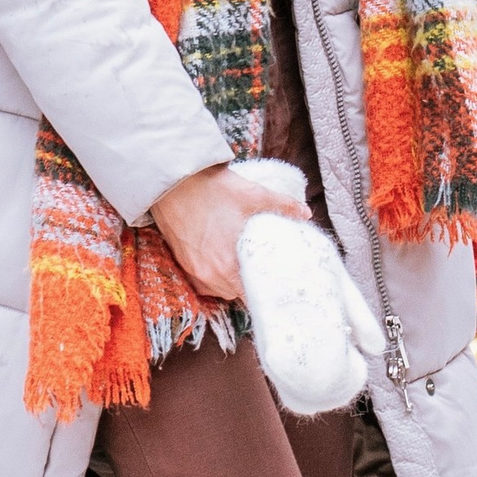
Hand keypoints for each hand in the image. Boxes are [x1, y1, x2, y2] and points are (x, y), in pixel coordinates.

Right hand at [150, 161, 309, 301]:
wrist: (171, 181)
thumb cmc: (211, 188)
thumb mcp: (252, 194)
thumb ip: (282, 204)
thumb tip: (305, 212)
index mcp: (227, 266)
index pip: (251, 295)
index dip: (266, 291)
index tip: (276, 284)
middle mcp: (208, 275)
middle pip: (235, 295)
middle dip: (249, 285)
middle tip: (263, 270)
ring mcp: (192, 270)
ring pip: (217, 289)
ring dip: (230, 282)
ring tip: (242, 265)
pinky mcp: (180, 261)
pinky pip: (201, 281)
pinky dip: (212, 275)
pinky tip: (220, 259)